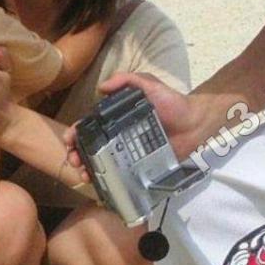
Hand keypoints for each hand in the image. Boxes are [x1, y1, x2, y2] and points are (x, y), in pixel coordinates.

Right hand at [64, 72, 208, 166]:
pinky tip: (101, 184)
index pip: (91, 126)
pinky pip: (122, 174)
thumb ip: (128, 80)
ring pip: (103, 162)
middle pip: (92, 147)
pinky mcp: (141, 166)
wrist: (196, 123)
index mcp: (117, 119)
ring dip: (89, 169)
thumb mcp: (149, 85)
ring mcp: (129, 152)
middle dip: (77, 154)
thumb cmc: (172, 102)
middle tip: (74, 161)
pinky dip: (109, 180)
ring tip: (85, 174)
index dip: (77, 133)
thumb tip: (101, 87)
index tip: (69, 141)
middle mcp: (119, 136)